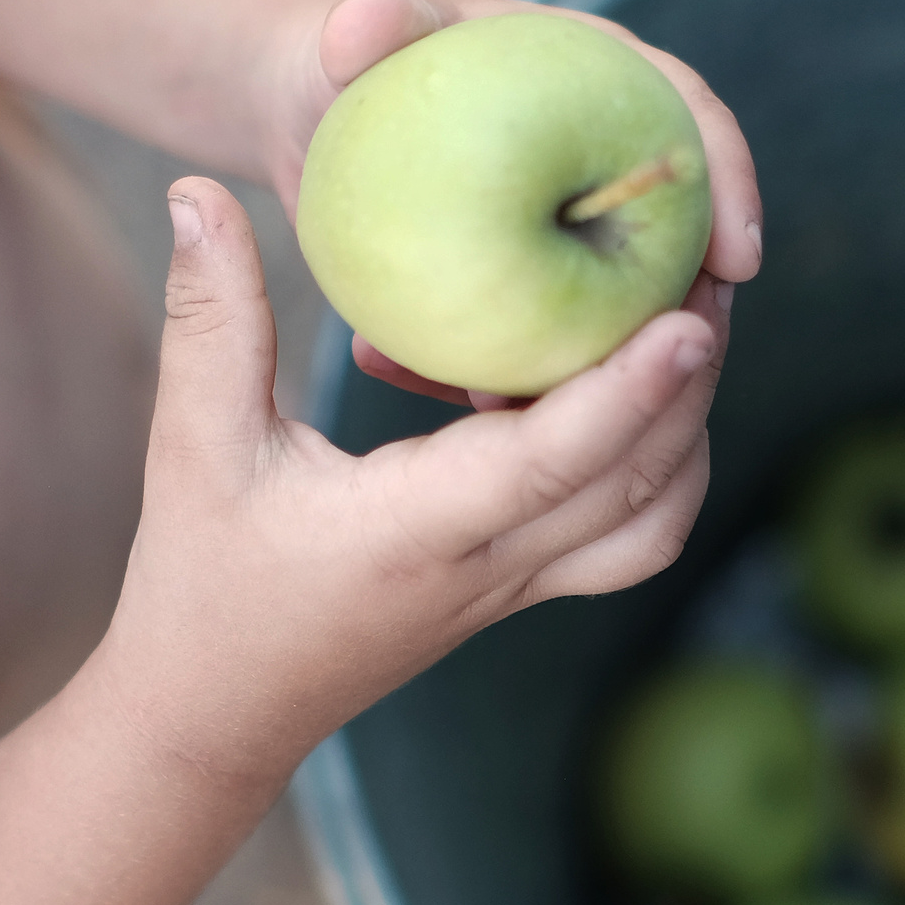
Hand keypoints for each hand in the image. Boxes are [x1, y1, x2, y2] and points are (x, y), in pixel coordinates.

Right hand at [97, 178, 724, 787]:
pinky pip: (627, 537)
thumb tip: (194, 190)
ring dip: (688, 427)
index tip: (686, 320)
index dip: (627, 393)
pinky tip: (633, 389)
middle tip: (712, 269)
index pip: (547, 466)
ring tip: (690, 320)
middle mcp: (486, 567)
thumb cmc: (201, 581)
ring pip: (650, 521)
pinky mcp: (520, 590)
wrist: (220, 714)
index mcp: (414, 532)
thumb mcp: (191, 444)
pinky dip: (658, 466)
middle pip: (636, 486)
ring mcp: (514, 587)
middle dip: (692, 382)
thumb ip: (209, 320)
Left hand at [256, 0, 760, 408]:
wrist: (311, 116)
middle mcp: (603, 166)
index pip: (694, 123)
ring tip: (506, 397)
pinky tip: (431, 388)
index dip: (729, 189)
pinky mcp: (519, 299)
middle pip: (675, 248)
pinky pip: (526, 352)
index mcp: (601, 81)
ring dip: (575, 372)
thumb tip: (361, 28)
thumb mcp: (348, 39)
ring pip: (607, 322)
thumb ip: (363, 31)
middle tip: (653, 379)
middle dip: (674, 322)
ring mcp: (567, 240)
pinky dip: (485, 379)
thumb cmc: (347, 56)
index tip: (736, 261)